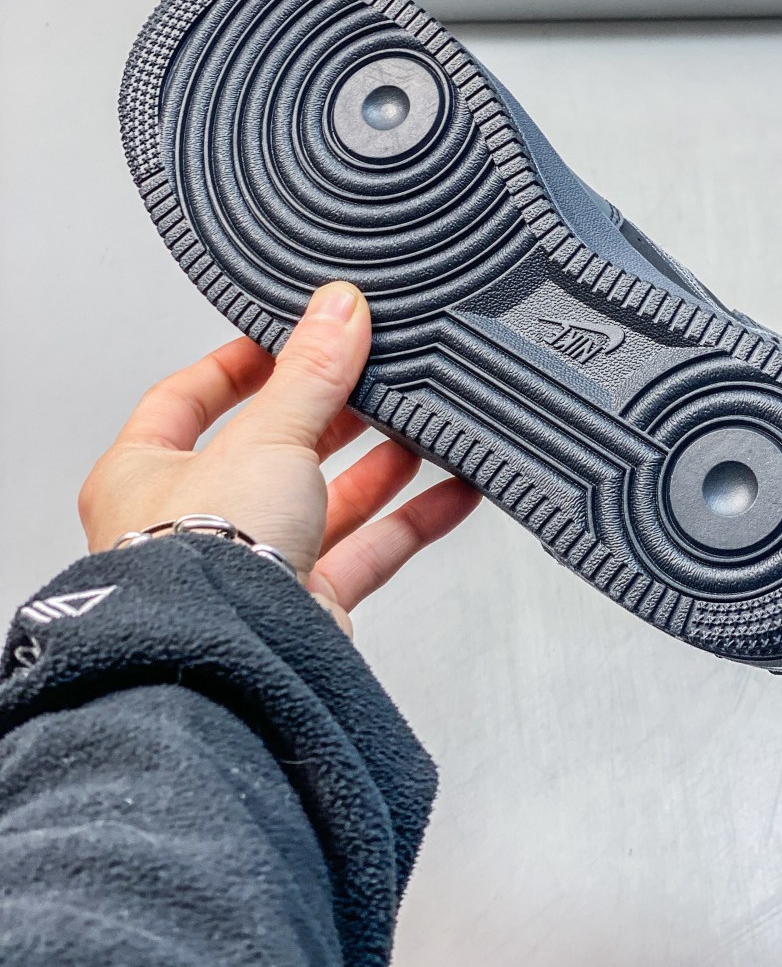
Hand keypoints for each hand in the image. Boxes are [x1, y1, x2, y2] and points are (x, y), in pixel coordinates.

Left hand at [78, 282, 480, 635]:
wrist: (230, 657)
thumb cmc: (201, 559)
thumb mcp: (266, 435)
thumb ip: (311, 373)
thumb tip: (338, 309)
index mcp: (145, 475)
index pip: (187, 400)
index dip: (239, 365)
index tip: (288, 340)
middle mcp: (191, 524)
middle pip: (269, 450)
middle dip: (329, 416)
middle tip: (372, 379)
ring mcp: (249, 567)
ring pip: (323, 502)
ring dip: (378, 466)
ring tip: (423, 428)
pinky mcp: (302, 606)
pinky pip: (364, 553)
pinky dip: (410, 522)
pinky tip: (452, 492)